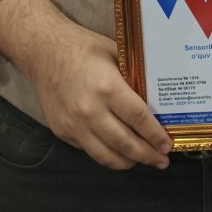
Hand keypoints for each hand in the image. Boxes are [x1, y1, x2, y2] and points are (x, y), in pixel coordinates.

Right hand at [28, 24, 173, 170]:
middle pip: (125, 144)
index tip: (167, 144)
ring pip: (106, 156)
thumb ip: (133, 78)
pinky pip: (89, 150)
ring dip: (128, 162)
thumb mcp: (115, 54)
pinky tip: (119, 152)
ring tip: (144, 161)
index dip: (155, 135)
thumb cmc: (83, 48)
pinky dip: (107, 155)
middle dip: (148, 155)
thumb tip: (155, 98)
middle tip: (162, 160)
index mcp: (107, 88)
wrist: (44, 52)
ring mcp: (74, 126)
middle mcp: (90, 112)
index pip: (138, 119)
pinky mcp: (62, 132)